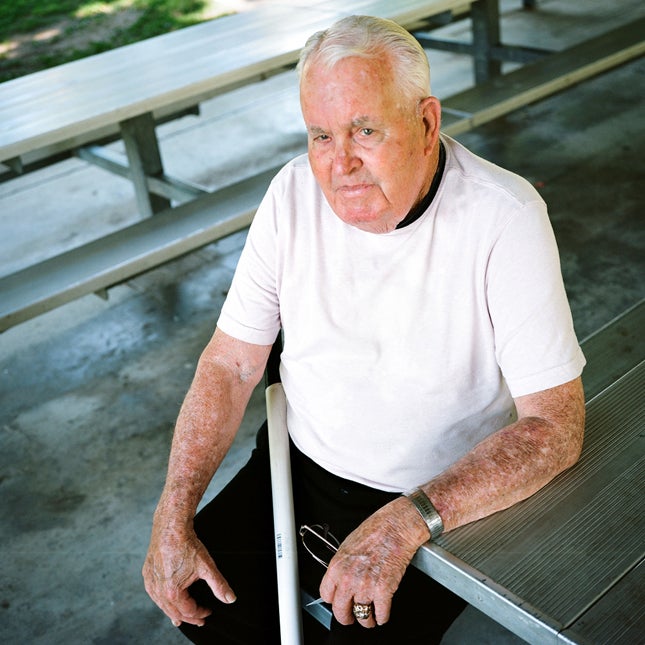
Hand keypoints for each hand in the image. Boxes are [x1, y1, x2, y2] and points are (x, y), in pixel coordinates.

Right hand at [142, 522, 235, 626]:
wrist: (171, 527)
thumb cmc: (188, 545)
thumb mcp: (207, 566)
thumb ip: (219, 585)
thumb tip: (230, 598)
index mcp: (172, 592)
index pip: (188, 611)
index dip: (200, 614)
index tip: (209, 612)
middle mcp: (158, 590)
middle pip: (174, 612)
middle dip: (188, 617)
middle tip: (199, 620)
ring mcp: (151, 582)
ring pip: (163, 605)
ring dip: (174, 611)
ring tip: (182, 618)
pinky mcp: (147, 574)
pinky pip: (155, 594)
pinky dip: (163, 601)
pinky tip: (168, 601)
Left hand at [319, 498, 426, 626]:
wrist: (395, 527)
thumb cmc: (375, 531)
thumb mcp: (348, 546)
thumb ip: (343, 566)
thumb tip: (341, 579)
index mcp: (337, 567)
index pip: (326, 595)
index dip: (333, 600)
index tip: (338, 601)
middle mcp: (349, 579)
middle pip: (341, 612)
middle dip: (347, 617)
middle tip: (351, 617)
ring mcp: (366, 587)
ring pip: (362, 617)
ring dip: (367, 620)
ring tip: (370, 617)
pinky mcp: (384, 591)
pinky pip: (381, 615)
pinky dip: (383, 617)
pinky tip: (382, 613)